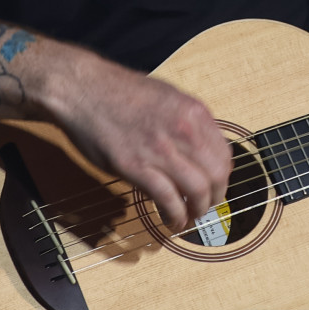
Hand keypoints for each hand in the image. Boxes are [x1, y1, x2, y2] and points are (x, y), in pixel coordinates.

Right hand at [46, 56, 231, 230]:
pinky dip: (175, 215)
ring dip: (198, 210)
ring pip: (196, 190)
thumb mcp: (168, 98)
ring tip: (191, 216)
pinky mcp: (135, 167)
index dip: (223, 176)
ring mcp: (160, 149)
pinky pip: (167, 198)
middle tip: (207, 206)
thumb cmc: (122, 91)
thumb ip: (188, 124)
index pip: (224, 154)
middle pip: (216, 175)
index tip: (216, 185)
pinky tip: (173, 220)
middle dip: (215, 197)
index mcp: (194, 112)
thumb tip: (202, 151)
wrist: (84, 89)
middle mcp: (183, 130)